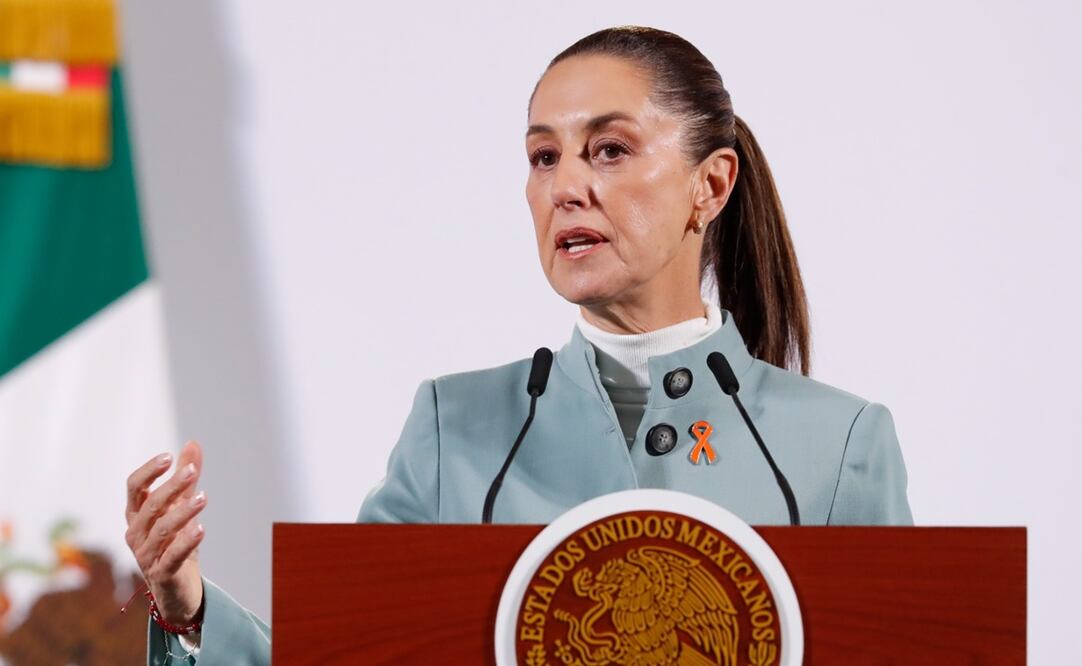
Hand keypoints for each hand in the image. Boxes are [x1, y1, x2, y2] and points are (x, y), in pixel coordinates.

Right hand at [125, 440, 205, 624]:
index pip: (134, 488)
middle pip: (150, 506)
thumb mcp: (181, 506)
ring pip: (162, 530)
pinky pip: (172, 556)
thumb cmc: (174, 542)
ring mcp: (146, 555)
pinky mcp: (161, 574)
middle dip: (171, 487)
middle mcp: (136, 533)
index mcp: (137, 515)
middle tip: (191, 472)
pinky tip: (201, 529)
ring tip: (203, 499)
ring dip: (183, 512)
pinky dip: (186, 542)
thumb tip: (192, 443)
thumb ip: (185, 477)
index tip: (169, 457)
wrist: (177, 588)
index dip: (149, 471)